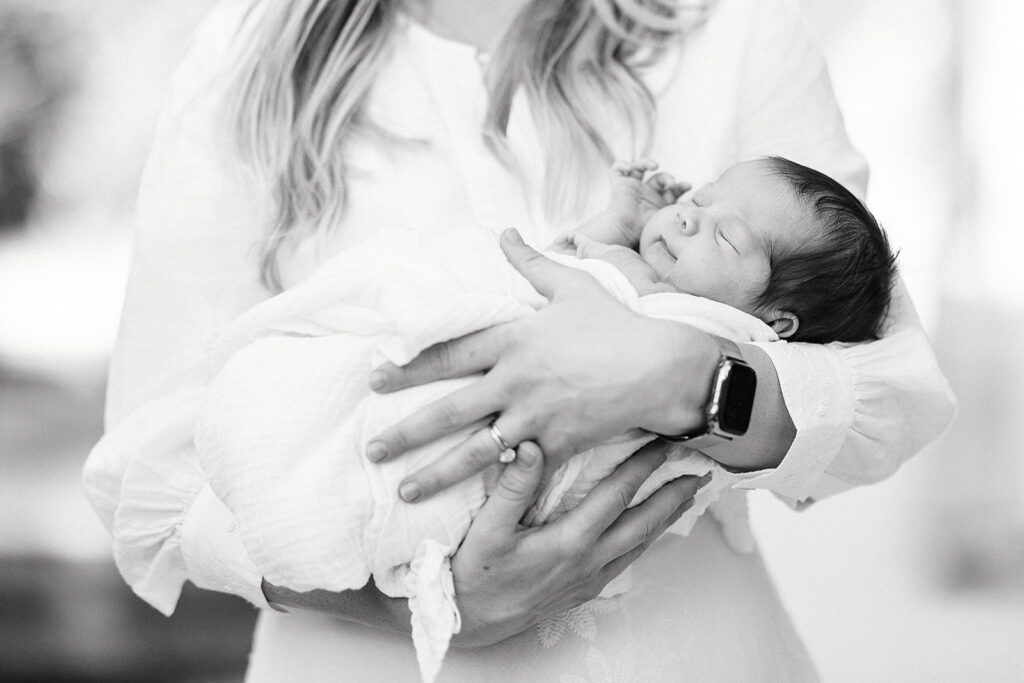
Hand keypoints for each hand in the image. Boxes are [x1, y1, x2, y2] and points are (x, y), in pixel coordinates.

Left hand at [366, 230, 718, 501]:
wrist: (661, 367)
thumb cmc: (617, 324)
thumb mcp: (573, 285)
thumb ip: (532, 262)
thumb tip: (506, 232)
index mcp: (513, 342)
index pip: (448, 355)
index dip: (408, 368)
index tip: (374, 380)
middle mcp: (514, 382)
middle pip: (449, 411)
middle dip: (406, 432)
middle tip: (371, 448)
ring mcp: (535, 418)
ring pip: (474, 452)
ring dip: (436, 474)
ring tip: (404, 492)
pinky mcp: (558, 446)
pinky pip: (520, 473)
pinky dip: (494, 492)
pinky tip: (467, 512)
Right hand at [451, 440, 707, 646]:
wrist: (468, 623)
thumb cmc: (474, 574)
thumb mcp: (487, 528)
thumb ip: (512, 487)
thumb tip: (533, 446)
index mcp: (570, 541)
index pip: (617, 494)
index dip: (643, 466)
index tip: (664, 443)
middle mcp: (588, 561)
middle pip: (643, 522)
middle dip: (673, 494)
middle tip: (699, 471)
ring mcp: (589, 578)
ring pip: (640, 543)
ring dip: (666, 518)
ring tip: (686, 496)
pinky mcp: (583, 590)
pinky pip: (626, 559)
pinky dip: (646, 538)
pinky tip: (648, 530)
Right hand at [605, 159, 690, 242]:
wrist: (624, 231)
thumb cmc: (644, 230)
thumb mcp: (666, 220)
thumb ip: (679, 216)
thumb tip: (698, 215)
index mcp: (658, 203)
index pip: (672, 190)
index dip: (680, 186)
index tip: (688, 186)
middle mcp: (646, 194)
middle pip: (660, 177)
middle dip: (667, 178)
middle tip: (671, 184)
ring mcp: (632, 188)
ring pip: (639, 167)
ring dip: (647, 162)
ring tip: (654, 165)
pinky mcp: (618, 185)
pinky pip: (617, 169)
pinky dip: (621, 164)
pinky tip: (628, 167)